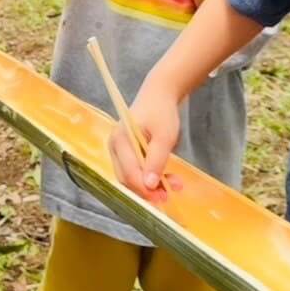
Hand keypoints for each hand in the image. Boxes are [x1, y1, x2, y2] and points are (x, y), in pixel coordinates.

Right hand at [109, 80, 182, 202]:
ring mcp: (118, 150)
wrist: (159, 95)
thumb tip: (149, 185)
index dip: (145, 188)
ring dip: (151, 185)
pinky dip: (150, 177)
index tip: (164, 196)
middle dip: (147, 190)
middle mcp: (114, 147)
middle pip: (127, 178)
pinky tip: (167, 178)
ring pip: (131, 177)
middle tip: (169, 194)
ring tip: (175, 184)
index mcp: (120, 140)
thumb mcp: (164, 136)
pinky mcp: (125, 153)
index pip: (129, 173)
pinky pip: (135, 171)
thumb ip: (156, 160)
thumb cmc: (162, 112)